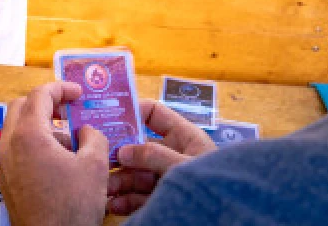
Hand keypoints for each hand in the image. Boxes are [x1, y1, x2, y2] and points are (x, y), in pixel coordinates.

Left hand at [0, 82, 108, 225]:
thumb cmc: (71, 207)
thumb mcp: (95, 166)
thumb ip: (93, 137)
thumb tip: (86, 131)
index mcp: (28, 135)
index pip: (40, 95)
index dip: (61, 88)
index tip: (78, 93)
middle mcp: (8, 145)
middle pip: (21, 107)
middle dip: (45, 103)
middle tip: (68, 110)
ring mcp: (3, 164)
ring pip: (16, 129)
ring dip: (40, 125)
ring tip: (69, 141)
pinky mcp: (5, 181)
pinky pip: (15, 150)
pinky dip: (33, 144)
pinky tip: (57, 162)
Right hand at [107, 100, 216, 215]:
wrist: (228, 219)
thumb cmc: (212, 183)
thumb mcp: (183, 165)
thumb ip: (153, 155)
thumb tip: (123, 151)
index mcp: (184, 137)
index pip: (154, 114)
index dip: (132, 111)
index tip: (108, 117)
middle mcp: (173, 155)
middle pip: (139, 148)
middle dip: (118, 155)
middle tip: (99, 160)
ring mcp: (167, 178)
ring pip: (136, 174)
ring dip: (118, 180)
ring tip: (105, 188)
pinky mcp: (164, 199)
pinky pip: (140, 197)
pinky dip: (125, 200)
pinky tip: (114, 203)